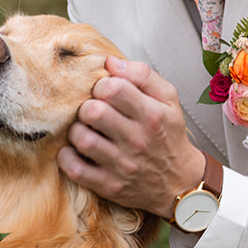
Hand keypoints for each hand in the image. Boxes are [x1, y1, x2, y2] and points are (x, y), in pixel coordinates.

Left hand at [58, 56, 204, 217]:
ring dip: (76, 130)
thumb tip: (110, 62)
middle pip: (93, 112)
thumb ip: (142, 75)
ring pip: (82, 139)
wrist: (180, 182)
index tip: (103, 92)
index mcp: (151, 115)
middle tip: (91, 111)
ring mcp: (122, 165)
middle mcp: (137, 141)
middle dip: (86, 107)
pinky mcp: (109, 185)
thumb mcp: (168, 100)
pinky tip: (74, 150)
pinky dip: (67, 157)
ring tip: (85, 130)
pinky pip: (75, 169)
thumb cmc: (168, 135)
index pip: (113, 89)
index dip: (101, 85)